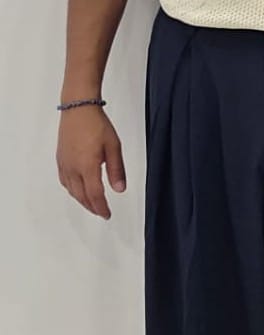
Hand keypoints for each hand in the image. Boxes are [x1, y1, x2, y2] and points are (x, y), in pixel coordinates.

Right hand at [56, 105, 125, 219]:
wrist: (78, 106)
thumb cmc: (95, 123)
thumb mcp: (114, 147)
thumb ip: (117, 170)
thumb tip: (119, 189)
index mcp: (87, 166)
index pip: (95, 195)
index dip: (101, 208)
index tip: (107, 214)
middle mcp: (73, 167)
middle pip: (82, 196)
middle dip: (92, 207)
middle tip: (101, 212)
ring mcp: (64, 163)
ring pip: (72, 190)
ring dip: (82, 200)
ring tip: (92, 205)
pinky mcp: (60, 158)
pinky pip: (64, 181)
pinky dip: (72, 190)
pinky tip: (77, 190)